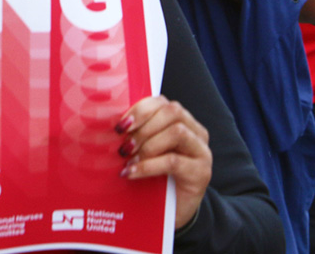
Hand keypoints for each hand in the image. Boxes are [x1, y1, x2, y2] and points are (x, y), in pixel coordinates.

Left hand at [116, 95, 211, 229]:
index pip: (162, 102)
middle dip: (144, 126)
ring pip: (177, 132)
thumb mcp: (145, 152)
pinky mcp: (201, 172)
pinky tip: (131, 172)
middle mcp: (196, 132)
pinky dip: (148, 165)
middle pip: (172, 112)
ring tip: (128, 158)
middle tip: (124, 145)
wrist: (172, 212)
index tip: (121, 125)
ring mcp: (201, 151)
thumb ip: (137, 136)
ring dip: (147, 144)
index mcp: (181, 121)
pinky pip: (173, 161)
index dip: (140, 109)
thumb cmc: (154, 178)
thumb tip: (112, 127)